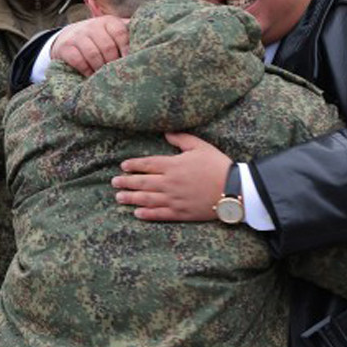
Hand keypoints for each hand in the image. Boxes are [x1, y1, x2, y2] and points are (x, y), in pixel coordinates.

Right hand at [51, 16, 129, 75]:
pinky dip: (87, 70)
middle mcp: (93, 25)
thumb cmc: (98, 39)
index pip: (121, 33)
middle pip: (108, 47)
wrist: (67, 38)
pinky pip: (78, 60)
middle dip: (114, 63)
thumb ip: (128, 35)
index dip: (128, 49)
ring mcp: (78, 36)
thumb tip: (152, 39)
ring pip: (93, 54)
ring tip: (105, 78)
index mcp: (109, 21)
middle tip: (119, 75)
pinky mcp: (65, 47)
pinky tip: (91, 76)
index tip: (132, 63)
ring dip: (100, 69)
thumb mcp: (112, 33)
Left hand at [112, 133, 230, 221]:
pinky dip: (147, 214)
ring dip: (131, 198)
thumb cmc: (218, 165)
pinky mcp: (181, 213)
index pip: (147, 164)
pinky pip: (160, 214)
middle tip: (114, 183)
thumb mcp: (200, 146)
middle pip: (142, 182)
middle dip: (126, 182)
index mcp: (173, 165)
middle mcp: (169, 183)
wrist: (233, 189)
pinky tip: (137, 214)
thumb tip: (166, 133)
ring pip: (147, 199)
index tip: (123, 166)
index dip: (134, 165)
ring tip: (119, 198)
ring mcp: (174, 199)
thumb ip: (182, 139)